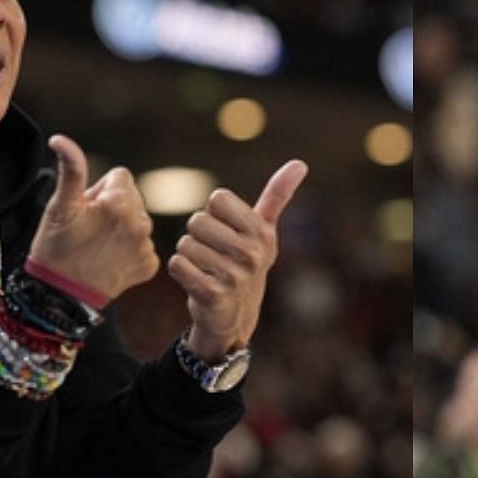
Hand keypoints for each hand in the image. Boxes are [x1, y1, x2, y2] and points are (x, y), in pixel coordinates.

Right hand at [29, 135, 159, 300]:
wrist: (60, 295)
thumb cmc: (55, 247)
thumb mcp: (60, 205)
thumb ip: (71, 168)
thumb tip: (61, 139)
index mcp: (121, 203)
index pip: (120, 177)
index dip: (98, 191)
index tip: (86, 210)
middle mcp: (141, 223)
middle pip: (132, 197)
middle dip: (112, 206)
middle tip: (89, 228)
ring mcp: (147, 246)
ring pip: (138, 220)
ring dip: (122, 227)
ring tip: (98, 244)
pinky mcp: (150, 265)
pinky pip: (143, 244)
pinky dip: (129, 249)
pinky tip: (110, 258)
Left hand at [169, 160, 307, 360]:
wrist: (236, 315)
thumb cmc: (246, 263)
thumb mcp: (264, 230)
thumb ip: (278, 195)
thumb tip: (300, 163)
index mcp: (263, 233)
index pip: (217, 199)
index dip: (214, 214)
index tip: (226, 232)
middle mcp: (252, 253)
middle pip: (197, 221)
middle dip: (198, 236)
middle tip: (213, 253)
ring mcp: (233, 276)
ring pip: (185, 244)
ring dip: (188, 255)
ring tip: (206, 268)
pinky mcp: (213, 294)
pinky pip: (178, 265)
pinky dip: (180, 271)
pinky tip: (196, 280)